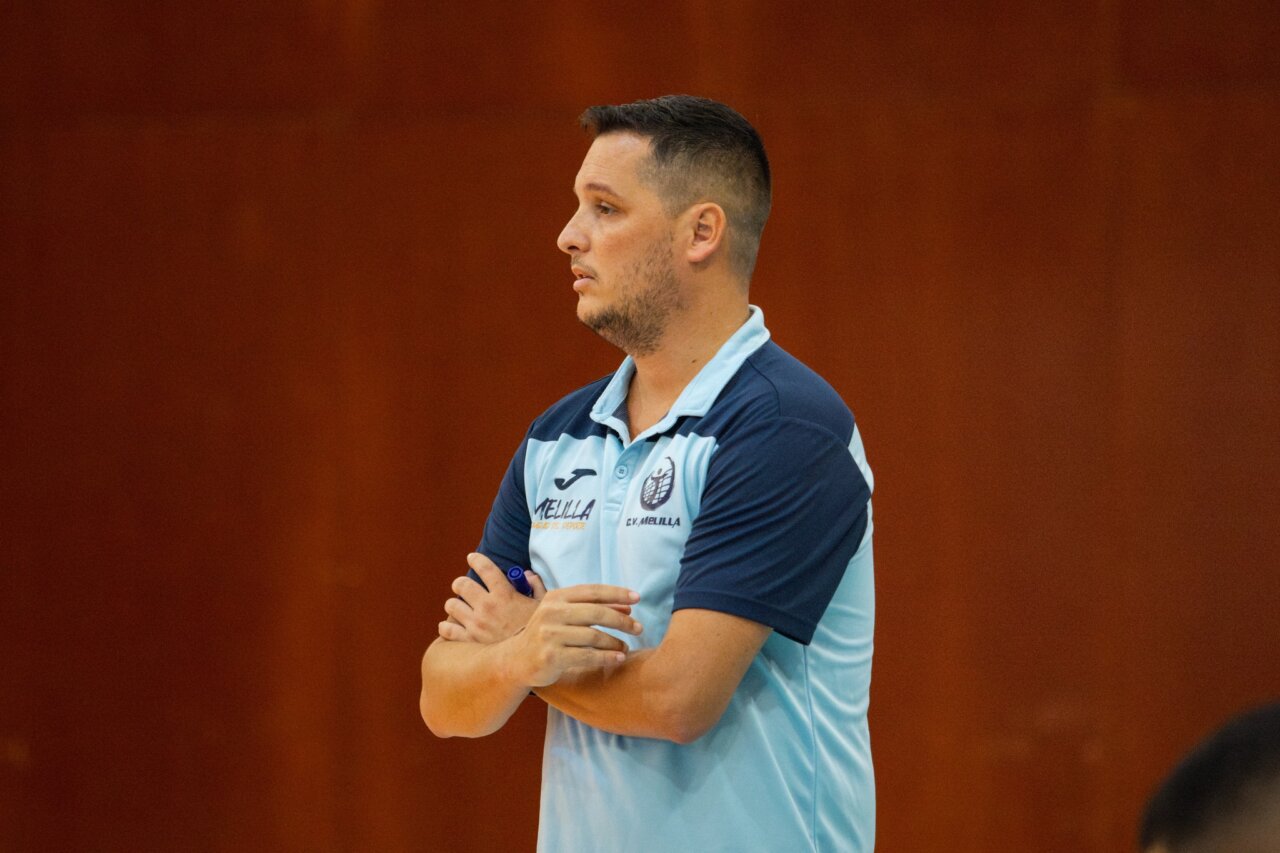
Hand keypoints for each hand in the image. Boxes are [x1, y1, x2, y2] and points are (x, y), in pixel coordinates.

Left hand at [439, 553, 547, 643]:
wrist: (534, 659)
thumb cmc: (541, 631)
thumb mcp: (544, 605)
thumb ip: (536, 586)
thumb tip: (527, 575)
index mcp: (505, 594)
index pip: (486, 568)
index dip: (476, 559)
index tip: (472, 557)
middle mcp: (488, 606)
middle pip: (462, 584)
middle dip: (461, 583)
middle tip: (462, 586)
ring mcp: (476, 624)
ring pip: (452, 605)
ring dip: (454, 604)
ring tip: (457, 607)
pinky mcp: (469, 641)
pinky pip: (447, 630)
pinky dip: (446, 626)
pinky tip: (449, 626)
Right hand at [505, 584, 642, 687]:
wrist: (517, 660)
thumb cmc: (547, 635)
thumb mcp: (565, 615)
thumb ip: (593, 608)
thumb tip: (628, 607)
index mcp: (556, 597)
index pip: (592, 591)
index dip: (617, 593)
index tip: (637, 598)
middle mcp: (552, 613)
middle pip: (596, 613)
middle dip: (622, 620)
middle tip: (639, 628)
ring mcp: (550, 635)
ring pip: (594, 636)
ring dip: (616, 642)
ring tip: (626, 647)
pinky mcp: (552, 656)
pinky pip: (587, 656)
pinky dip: (607, 657)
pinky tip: (619, 658)